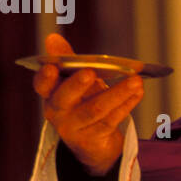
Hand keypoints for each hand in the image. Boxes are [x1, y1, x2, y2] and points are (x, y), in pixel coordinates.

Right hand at [33, 34, 143, 175]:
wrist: (92, 142)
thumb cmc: (82, 102)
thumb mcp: (74, 81)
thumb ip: (67, 60)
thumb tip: (53, 37)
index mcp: (49, 94)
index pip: (41, 85)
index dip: (45, 77)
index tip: (51, 67)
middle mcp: (57, 113)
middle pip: (65, 98)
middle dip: (77, 84)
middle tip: (90, 71)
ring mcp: (74, 128)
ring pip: (95, 110)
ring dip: (117, 93)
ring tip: (135, 80)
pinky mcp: (94, 139)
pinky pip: (112, 120)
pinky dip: (127, 104)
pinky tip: (138, 92)